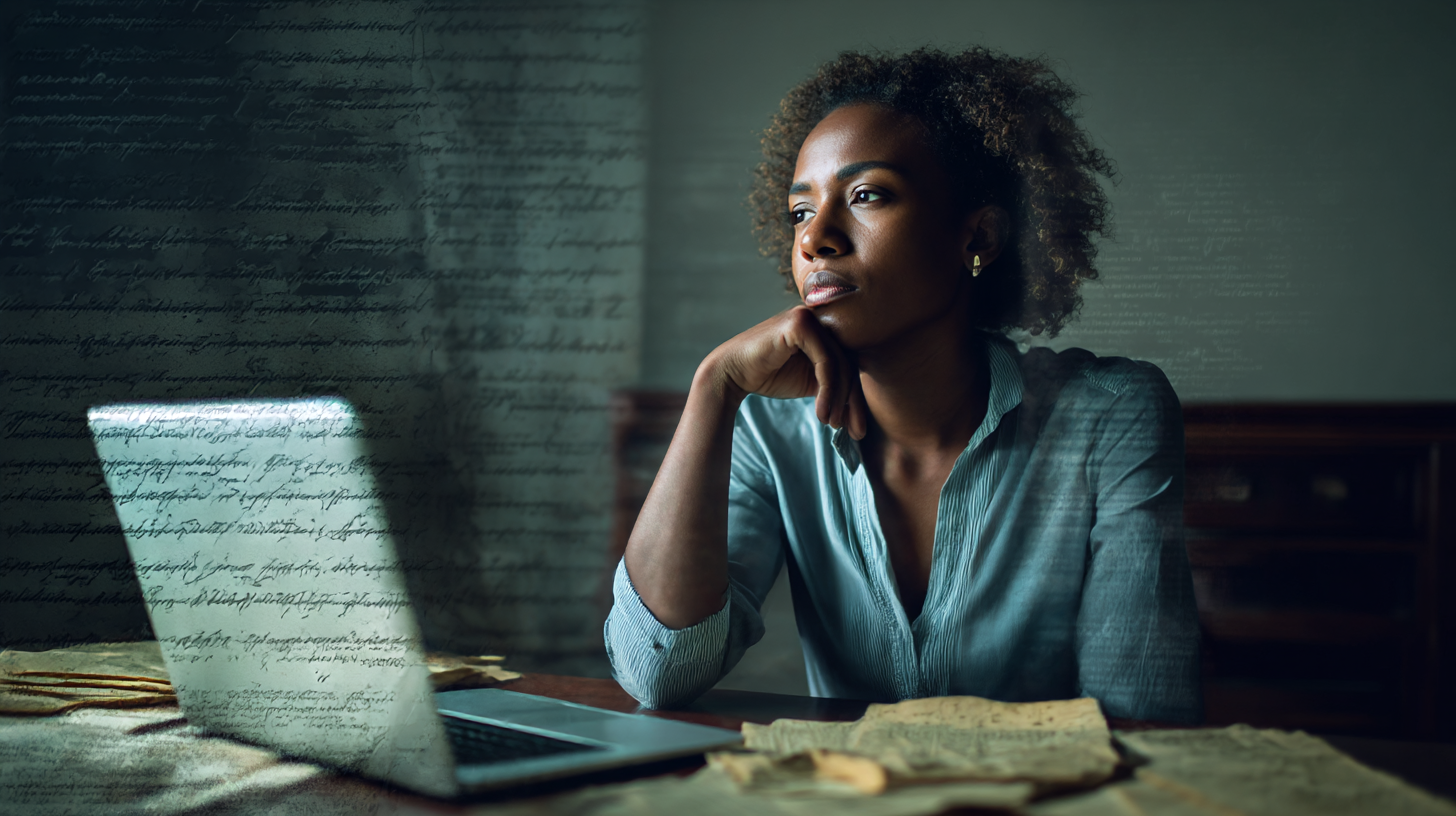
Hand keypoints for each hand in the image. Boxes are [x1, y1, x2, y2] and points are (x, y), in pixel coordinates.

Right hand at [702, 306, 868, 439]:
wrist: (732, 373)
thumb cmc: (769, 376)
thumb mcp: (810, 381)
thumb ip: (834, 383)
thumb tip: (861, 406)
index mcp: (824, 327)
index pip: (850, 361)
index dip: (856, 396)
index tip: (857, 428)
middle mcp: (820, 316)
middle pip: (849, 362)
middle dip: (853, 401)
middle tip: (856, 432)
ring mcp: (809, 316)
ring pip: (841, 364)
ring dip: (839, 400)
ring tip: (832, 424)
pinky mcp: (800, 323)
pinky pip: (826, 361)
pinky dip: (828, 390)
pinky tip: (822, 413)